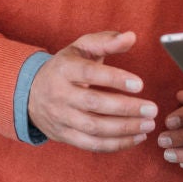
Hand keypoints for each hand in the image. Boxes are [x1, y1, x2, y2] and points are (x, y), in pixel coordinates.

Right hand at [27, 31, 155, 152]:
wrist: (30, 93)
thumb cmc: (65, 68)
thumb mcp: (80, 48)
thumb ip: (106, 41)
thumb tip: (131, 37)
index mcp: (64, 69)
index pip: (90, 74)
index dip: (115, 79)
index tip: (140, 84)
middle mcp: (60, 94)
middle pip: (94, 104)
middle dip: (125, 108)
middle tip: (151, 109)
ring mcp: (61, 117)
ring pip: (94, 128)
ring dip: (125, 129)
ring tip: (148, 124)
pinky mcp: (65, 136)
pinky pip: (92, 144)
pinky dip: (117, 144)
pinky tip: (137, 137)